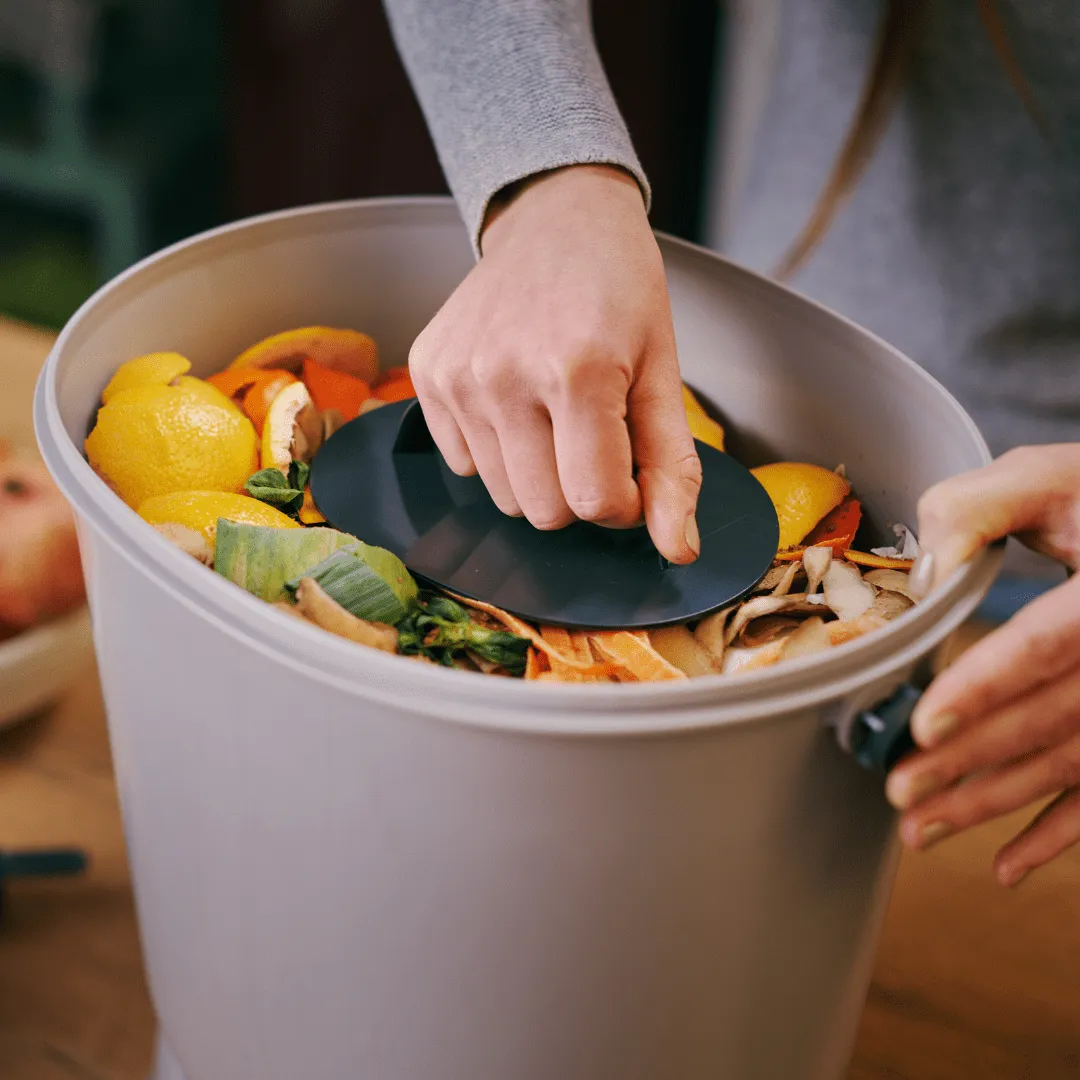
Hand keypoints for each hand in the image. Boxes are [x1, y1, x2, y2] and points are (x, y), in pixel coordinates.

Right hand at [408, 164, 701, 562]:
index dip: (624, 503)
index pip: (595, 502)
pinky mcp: (427, 374)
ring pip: (503, 497)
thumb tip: (678, 550)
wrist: (556, 219)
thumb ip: (672, 467)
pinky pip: (463, 464)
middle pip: (544, 512)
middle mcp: (504, 376)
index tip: (632, 467)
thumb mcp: (663, 372)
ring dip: (539, 474)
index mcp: (577, 372)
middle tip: (596, 437)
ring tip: (556, 413)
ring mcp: (457, 376)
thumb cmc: (619, 291)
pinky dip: (497, 451)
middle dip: (580, 492)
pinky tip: (516, 400)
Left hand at [886, 445, 1079, 885]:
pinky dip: (1060, 833)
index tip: (926, 724)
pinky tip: (1008, 866)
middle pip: (1053, 718)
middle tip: (899, 789)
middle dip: (972, 759)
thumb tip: (927, 571)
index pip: (1049, 644)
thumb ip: (983, 507)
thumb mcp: (1054, 477)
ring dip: (997, 801)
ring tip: (922, 827)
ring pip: (1073, 763)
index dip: (988, 685)